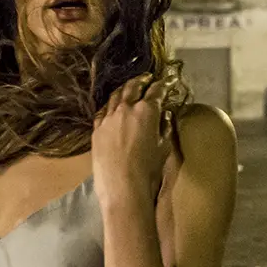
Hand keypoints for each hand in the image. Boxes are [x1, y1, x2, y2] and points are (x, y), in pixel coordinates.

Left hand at [93, 73, 169, 209]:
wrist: (123, 188)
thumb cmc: (149, 171)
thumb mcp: (164, 147)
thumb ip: (165, 127)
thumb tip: (165, 116)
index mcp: (146, 111)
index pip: (157, 91)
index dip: (165, 84)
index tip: (169, 81)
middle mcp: (125, 109)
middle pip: (133, 87)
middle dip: (142, 80)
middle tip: (148, 78)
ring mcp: (108, 119)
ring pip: (116, 96)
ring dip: (125, 89)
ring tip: (130, 87)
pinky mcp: (97, 130)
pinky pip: (103, 111)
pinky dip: (110, 105)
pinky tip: (112, 106)